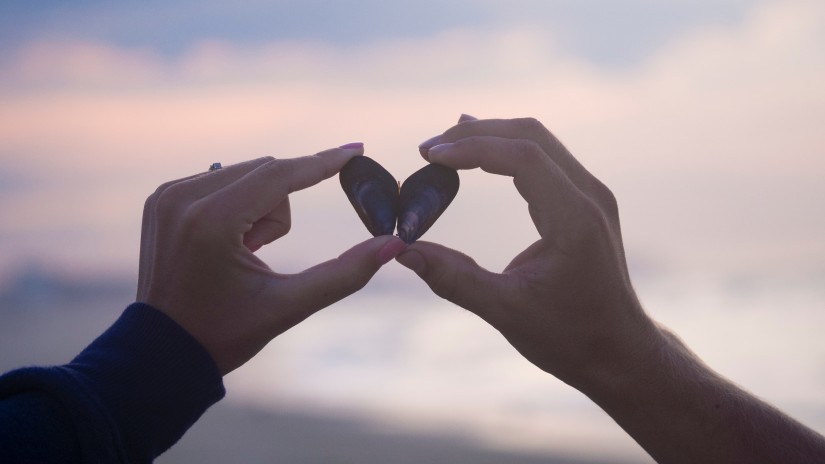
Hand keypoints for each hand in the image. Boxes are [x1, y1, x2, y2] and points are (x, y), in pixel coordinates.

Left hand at [137, 146, 406, 374]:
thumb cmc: (225, 333)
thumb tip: (393, 245)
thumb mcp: (289, 306)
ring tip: (240, 254)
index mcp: (211, 222)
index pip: (279, 174)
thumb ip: (345, 274)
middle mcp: (183, 197)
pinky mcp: (161, 198)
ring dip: (258, 208)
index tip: (357, 149)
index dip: (323, 162)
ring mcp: (167, 195)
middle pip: (266, 172)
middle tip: (258, 254)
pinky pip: (221, 180)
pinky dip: (236, 206)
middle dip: (279, 211)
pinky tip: (223, 245)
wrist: (163, 351)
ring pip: (246, 174)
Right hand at [398, 116, 656, 386]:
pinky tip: (480, 155)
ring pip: (539, 142)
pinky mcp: (585, 203)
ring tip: (445, 145)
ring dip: (491, 138)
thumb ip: (453, 278)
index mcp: (575, 219)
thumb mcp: (505, 311)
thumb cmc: (569, 337)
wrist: (618, 352)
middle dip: (476, 133)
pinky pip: (545, 160)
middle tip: (428, 148)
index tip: (429, 155)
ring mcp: (592, 196)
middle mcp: (589, 197)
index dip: (472, 147)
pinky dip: (508, 152)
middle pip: (531, 136)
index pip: (523, 156)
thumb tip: (402, 251)